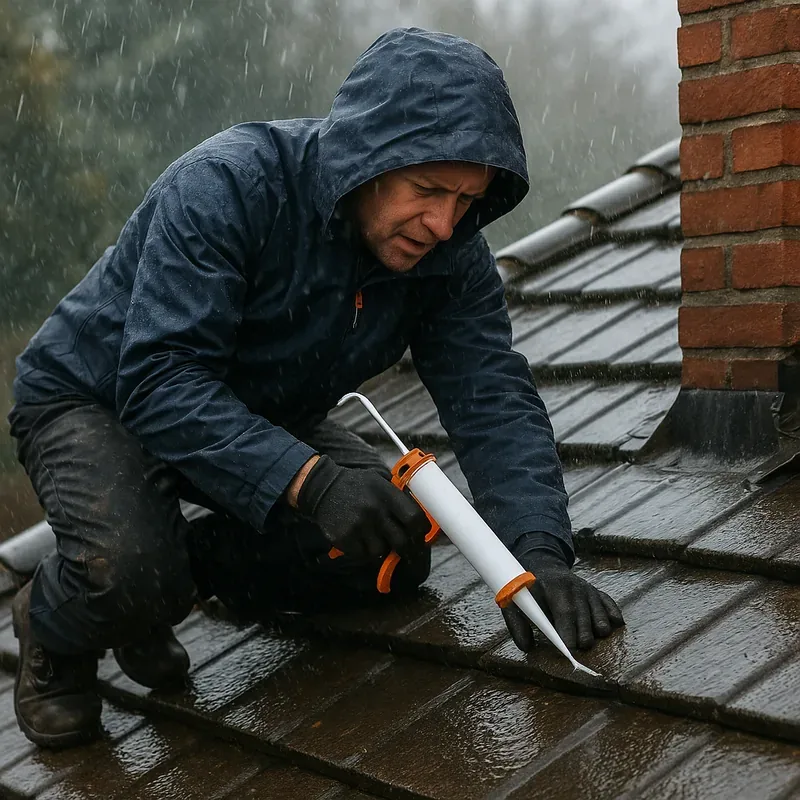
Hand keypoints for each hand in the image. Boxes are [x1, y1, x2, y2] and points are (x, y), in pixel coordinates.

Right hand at [296, 455, 429, 559]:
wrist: (322, 488)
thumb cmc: (356, 486)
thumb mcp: (380, 482)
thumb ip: (398, 499)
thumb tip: (420, 520)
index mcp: (386, 495)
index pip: (414, 519)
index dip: (421, 531)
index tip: (421, 535)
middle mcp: (374, 511)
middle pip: (401, 541)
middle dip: (406, 548)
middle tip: (406, 549)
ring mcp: (358, 526)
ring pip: (381, 551)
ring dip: (381, 548)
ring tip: (375, 537)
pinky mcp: (345, 538)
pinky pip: (363, 555)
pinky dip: (364, 551)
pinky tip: (359, 538)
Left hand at [502, 548, 623, 652]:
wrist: (544, 568)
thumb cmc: (529, 592)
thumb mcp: (515, 602)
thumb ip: (516, 624)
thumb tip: (526, 647)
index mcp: (553, 587)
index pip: (564, 611)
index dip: (568, 632)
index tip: (568, 649)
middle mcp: (574, 586)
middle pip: (584, 615)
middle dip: (585, 635)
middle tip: (582, 647)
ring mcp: (587, 589)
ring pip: (599, 612)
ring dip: (600, 628)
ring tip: (594, 638)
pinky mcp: (596, 592)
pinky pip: (610, 604)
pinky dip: (614, 615)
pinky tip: (613, 625)